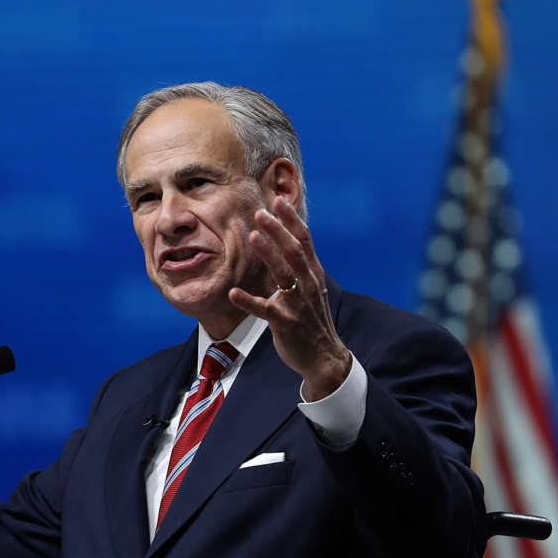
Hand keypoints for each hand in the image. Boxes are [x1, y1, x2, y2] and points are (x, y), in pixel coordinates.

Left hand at [228, 197, 351, 400]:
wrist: (324, 357)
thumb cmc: (312, 320)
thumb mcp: (311, 289)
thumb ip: (301, 267)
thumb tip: (287, 241)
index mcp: (313, 274)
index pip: (304, 241)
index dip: (291, 220)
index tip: (277, 200)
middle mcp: (308, 285)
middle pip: (294, 252)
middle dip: (278, 230)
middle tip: (260, 212)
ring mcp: (298, 304)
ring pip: (284, 274)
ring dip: (269, 254)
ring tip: (254, 236)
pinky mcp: (286, 323)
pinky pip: (265, 309)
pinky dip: (249, 300)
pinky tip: (233, 292)